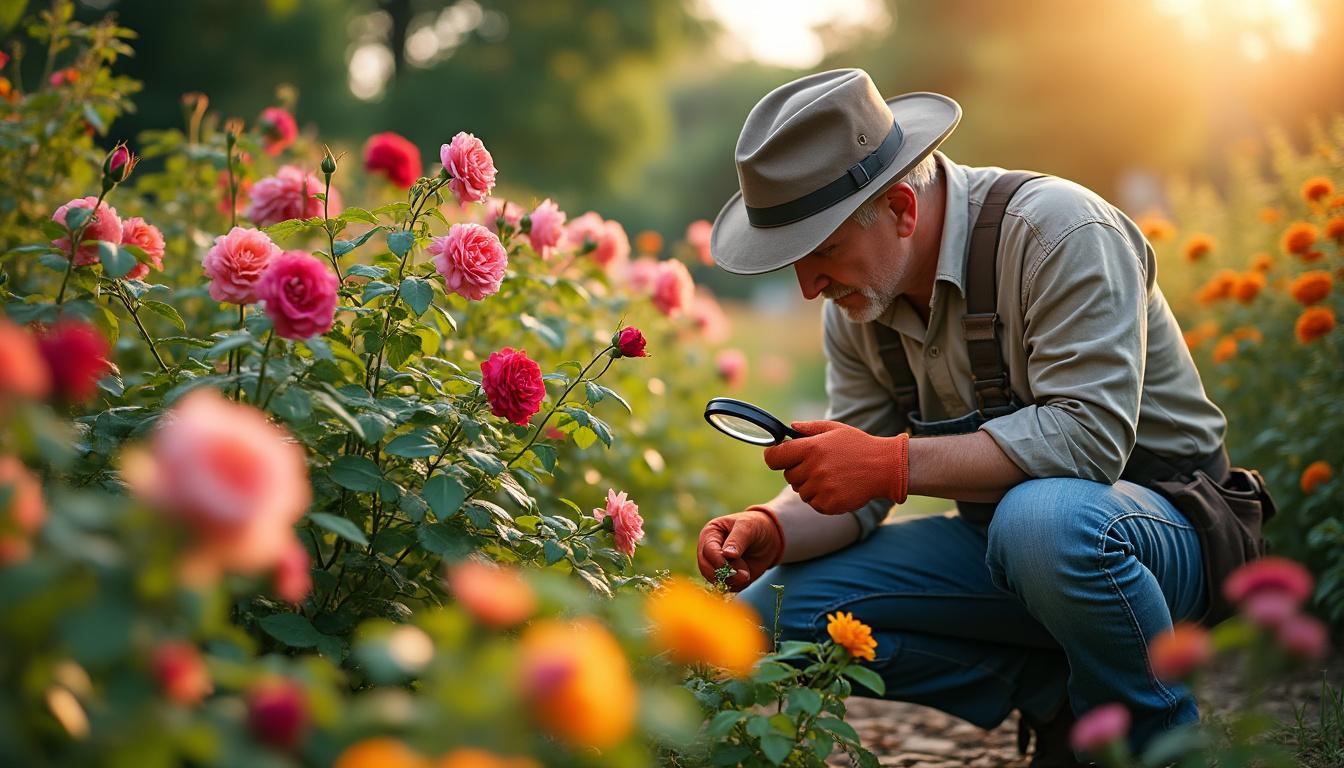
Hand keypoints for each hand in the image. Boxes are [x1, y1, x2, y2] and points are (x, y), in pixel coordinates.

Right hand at [696, 507, 784, 592]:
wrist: (768, 539)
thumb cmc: (755, 526)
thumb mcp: (748, 527)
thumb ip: (737, 540)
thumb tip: (727, 554)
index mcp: (710, 534)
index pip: (707, 550)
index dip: (718, 559)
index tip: (734, 561)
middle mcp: (708, 551)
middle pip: (706, 568)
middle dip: (725, 573)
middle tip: (744, 574)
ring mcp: (715, 566)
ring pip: (715, 580)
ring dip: (732, 580)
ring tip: (747, 574)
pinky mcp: (725, 577)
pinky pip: (727, 587)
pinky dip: (737, 585)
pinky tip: (747, 576)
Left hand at [762, 420, 908, 515]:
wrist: (885, 467)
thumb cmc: (858, 445)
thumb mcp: (835, 429)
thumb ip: (809, 428)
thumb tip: (790, 427)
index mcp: (810, 448)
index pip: (774, 458)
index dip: (773, 457)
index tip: (778, 457)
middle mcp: (813, 469)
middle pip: (789, 476)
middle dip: (798, 471)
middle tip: (819, 466)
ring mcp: (821, 488)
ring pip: (801, 491)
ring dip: (811, 486)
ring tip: (832, 476)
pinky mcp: (829, 504)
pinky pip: (814, 504)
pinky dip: (822, 499)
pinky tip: (837, 488)